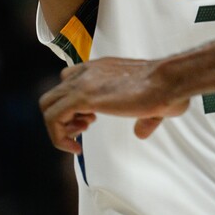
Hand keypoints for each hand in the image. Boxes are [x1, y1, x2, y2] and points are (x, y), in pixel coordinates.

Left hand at [39, 57, 189, 153]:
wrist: (167, 81)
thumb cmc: (165, 88)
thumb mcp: (154, 103)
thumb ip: (145, 118)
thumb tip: (141, 131)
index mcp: (102, 68)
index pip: (70, 78)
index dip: (74, 103)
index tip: (90, 119)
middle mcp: (89, 71)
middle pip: (55, 93)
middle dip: (63, 116)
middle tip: (83, 128)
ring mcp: (83, 82)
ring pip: (48, 104)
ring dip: (59, 126)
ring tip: (80, 136)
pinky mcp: (83, 96)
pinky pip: (53, 118)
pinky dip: (58, 137)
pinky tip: (77, 146)